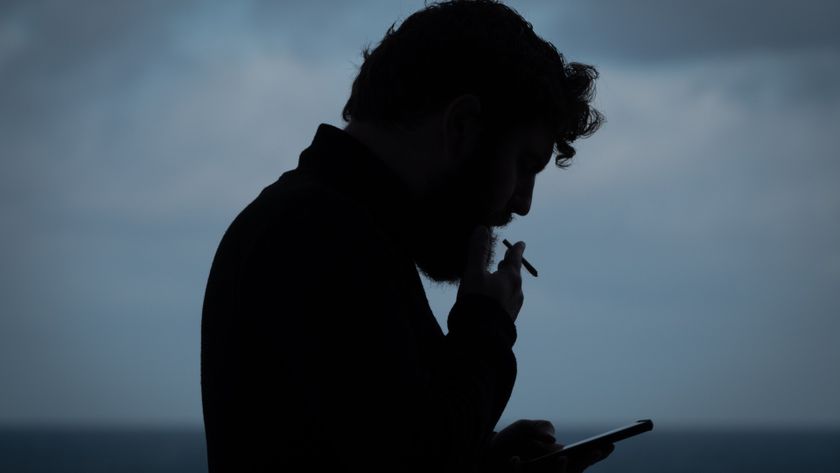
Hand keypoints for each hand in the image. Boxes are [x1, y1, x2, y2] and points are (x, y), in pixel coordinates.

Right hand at [458, 225, 525, 321]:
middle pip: (514, 274)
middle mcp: (517, 291)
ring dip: (504, 282)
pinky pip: (506, 301)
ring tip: (494, 280)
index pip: (515, 258)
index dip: (517, 249)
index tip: (521, 243)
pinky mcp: (508, 319)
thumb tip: (482, 229)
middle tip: (505, 261)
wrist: (482, 336)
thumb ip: (478, 251)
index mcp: (511, 277)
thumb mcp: (474, 273)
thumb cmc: (478, 301)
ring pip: (511, 288)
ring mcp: (514, 306)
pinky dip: (500, 295)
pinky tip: (491, 300)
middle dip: (509, 266)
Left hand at [480, 420, 613, 472]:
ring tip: (562, 455)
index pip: (581, 460)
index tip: (609, 444)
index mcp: (556, 460)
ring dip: (559, 470)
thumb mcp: (524, 428)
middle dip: (584, 462)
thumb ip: (540, 427)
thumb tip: (551, 440)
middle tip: (593, 450)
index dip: (596, 454)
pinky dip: (516, 470)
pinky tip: (514, 460)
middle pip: (573, 471)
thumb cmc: (510, 441)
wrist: (484, 455)